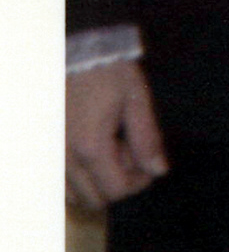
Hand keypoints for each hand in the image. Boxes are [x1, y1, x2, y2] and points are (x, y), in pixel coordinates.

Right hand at [66, 60, 167, 210]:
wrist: (76, 52)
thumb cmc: (109, 72)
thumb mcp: (136, 99)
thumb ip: (147, 138)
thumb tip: (159, 170)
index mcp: (92, 147)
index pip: (115, 190)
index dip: (139, 183)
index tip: (150, 162)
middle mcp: (66, 159)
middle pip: (94, 199)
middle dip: (119, 182)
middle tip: (132, 150)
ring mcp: (52, 156)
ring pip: (74, 194)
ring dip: (98, 181)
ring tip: (114, 146)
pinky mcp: (47, 149)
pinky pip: (62, 181)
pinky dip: (80, 176)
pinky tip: (95, 149)